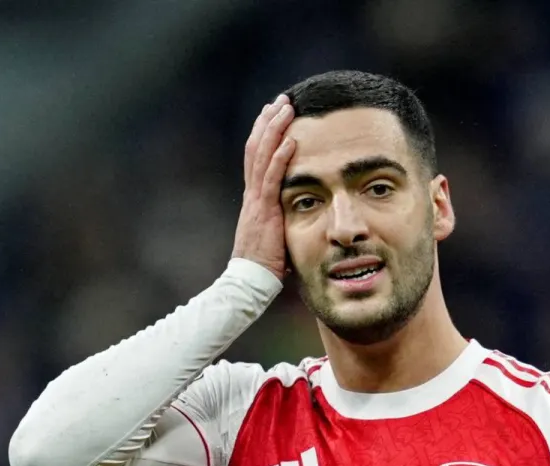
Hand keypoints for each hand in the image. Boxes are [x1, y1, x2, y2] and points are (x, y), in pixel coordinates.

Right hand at [231, 95, 296, 280]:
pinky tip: (290, 140)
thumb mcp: (275, 235)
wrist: (249, 280)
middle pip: (256, 149)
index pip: (257, 159)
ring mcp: (256, 200)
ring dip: (274, 130)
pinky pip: (272, 179)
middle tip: (280, 101)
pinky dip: (280, 158)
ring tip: (285, 108)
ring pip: (262, 156)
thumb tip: (301, 216)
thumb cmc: (265, 264)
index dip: (264, 135)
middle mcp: (252, 194)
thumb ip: (283, 220)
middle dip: (268, 122)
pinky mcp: (264, 210)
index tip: (273, 115)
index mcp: (254, 199)